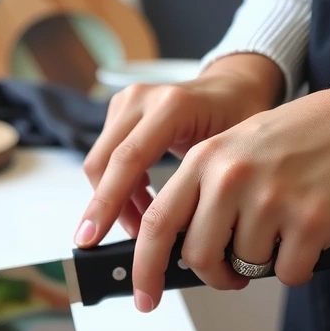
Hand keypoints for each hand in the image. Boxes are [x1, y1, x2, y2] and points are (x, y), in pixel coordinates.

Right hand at [76, 54, 286, 243]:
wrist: (233, 87)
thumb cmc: (239, 119)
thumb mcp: (231, 154)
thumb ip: (203, 189)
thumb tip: (185, 242)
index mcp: (173, 106)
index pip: (128, 159)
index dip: (107, 203)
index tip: (90, 238)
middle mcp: (143, 99)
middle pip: (103, 164)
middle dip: (102, 210)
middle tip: (107, 244)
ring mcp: (126, 103)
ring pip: (99, 165)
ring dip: (114, 202)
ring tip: (143, 225)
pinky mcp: (118, 112)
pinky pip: (105, 159)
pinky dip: (119, 188)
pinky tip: (143, 203)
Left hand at [128, 82, 329, 311]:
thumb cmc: (299, 140)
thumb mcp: (234, 150)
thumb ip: (201, 192)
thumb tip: (174, 251)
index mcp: (205, 159)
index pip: (158, 223)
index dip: (144, 268)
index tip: (144, 296)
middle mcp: (231, 176)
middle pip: (199, 256)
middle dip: (213, 275)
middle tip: (230, 273)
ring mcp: (271, 198)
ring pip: (244, 266)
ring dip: (261, 263)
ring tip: (281, 232)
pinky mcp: (310, 219)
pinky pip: (287, 272)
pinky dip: (296, 267)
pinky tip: (307, 238)